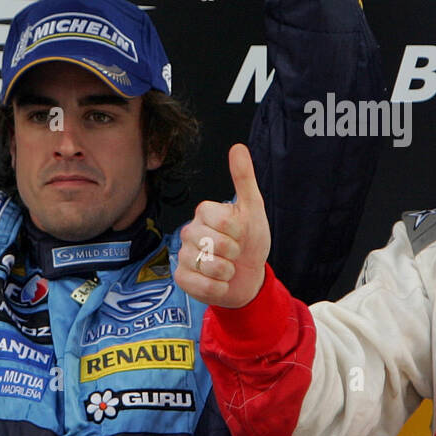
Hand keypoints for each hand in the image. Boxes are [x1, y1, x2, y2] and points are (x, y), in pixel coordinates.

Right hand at [175, 144, 270, 308]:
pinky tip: (220, 282)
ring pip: (208, 265)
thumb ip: (244, 178)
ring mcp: (182, 255)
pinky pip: (201, 286)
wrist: (250, 276)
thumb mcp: (253, 209)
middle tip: (235, 252)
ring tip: (228, 268)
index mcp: (204, 212)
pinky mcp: (182, 278)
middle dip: (234, 252)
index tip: (240, 232)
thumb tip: (238, 147)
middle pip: (214, 243)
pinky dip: (218, 288)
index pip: (219, 218)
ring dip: (227, 272)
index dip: (237, 230)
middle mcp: (189, 232)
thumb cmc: (251, 241)